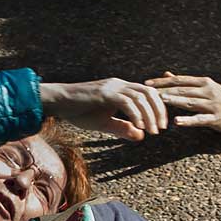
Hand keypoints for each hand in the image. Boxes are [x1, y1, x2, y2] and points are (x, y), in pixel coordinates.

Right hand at [39, 77, 169, 139]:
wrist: (58, 103)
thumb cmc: (79, 112)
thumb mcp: (104, 123)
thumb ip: (122, 128)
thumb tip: (141, 136)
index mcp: (122, 89)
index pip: (148, 94)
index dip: (158, 108)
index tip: (161, 126)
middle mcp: (120, 85)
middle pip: (149, 93)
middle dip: (159, 111)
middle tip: (161, 129)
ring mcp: (113, 87)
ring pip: (141, 97)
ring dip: (150, 115)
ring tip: (152, 131)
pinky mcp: (105, 93)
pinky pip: (127, 102)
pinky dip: (136, 115)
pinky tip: (139, 126)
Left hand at [146, 72, 220, 133]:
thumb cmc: (216, 98)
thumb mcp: (203, 87)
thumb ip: (185, 82)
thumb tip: (166, 74)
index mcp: (204, 82)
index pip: (180, 80)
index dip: (163, 82)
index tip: (148, 84)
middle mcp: (208, 91)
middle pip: (183, 90)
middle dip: (165, 91)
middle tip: (149, 93)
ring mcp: (213, 105)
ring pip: (190, 102)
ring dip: (174, 101)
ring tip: (161, 101)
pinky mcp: (216, 119)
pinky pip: (200, 120)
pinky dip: (188, 121)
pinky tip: (177, 121)